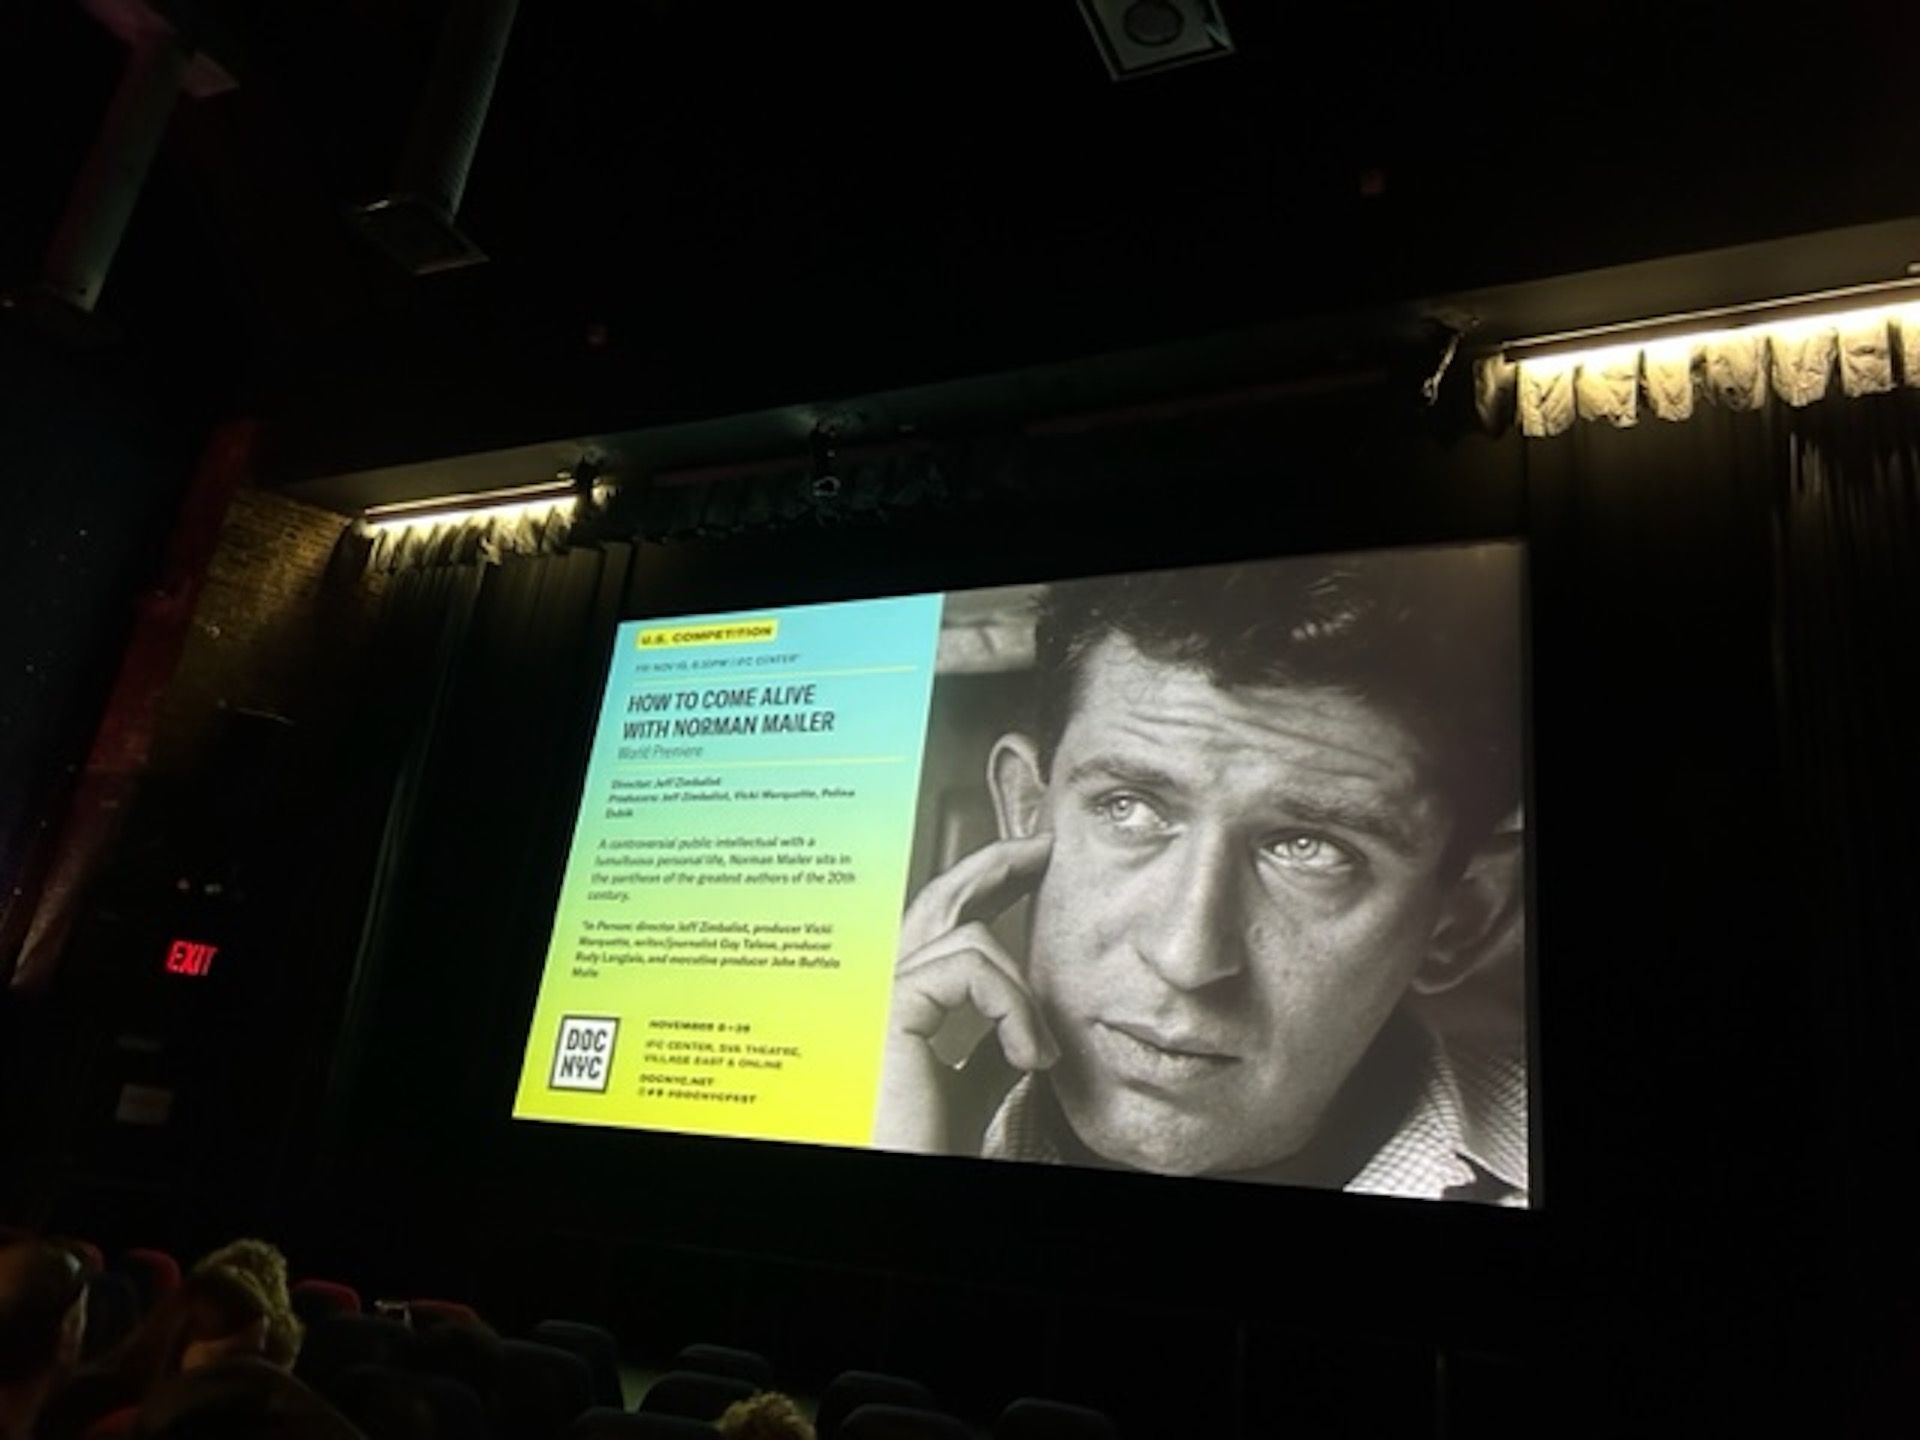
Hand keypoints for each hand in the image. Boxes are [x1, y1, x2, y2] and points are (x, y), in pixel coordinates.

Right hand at [871, 832, 1057, 1153]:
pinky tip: (1027, 1057)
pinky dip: (1013, 1007)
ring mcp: (875, 994)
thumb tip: (1025, 1008)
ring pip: (968, 938)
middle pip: (937, 897)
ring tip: (1039, 1054)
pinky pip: (968, 967)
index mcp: (895, 1002)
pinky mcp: (889, 1008)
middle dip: (995, 864)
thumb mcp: (973, 1083)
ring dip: (1022, 994)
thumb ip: (990, 1040)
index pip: (940, 922)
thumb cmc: (927, 1144)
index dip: (986, 883)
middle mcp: (877, 987)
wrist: (908, 1175)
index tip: (1036, 863)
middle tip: (1045, 848)